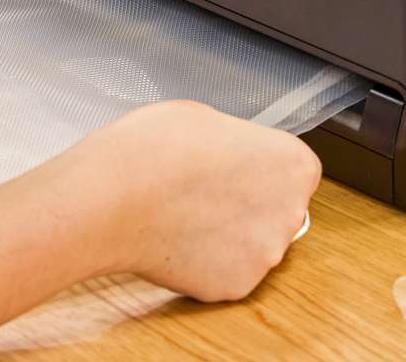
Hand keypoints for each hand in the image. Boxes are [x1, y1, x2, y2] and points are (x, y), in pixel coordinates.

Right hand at [69, 101, 320, 301]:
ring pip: (251, 244)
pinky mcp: (235, 287)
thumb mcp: (204, 117)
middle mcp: (291, 213)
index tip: (233, 167)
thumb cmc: (152, 150)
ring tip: (184, 214)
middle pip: (276, 210)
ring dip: (227, 235)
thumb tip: (232, 155)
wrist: (112, 198)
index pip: (293, 170)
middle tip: (204, 191)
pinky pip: (226, 272)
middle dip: (247, 204)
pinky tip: (177, 240)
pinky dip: (206, 263)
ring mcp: (265, 255)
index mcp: (292, 164)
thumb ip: (236, 142)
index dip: (259, 168)